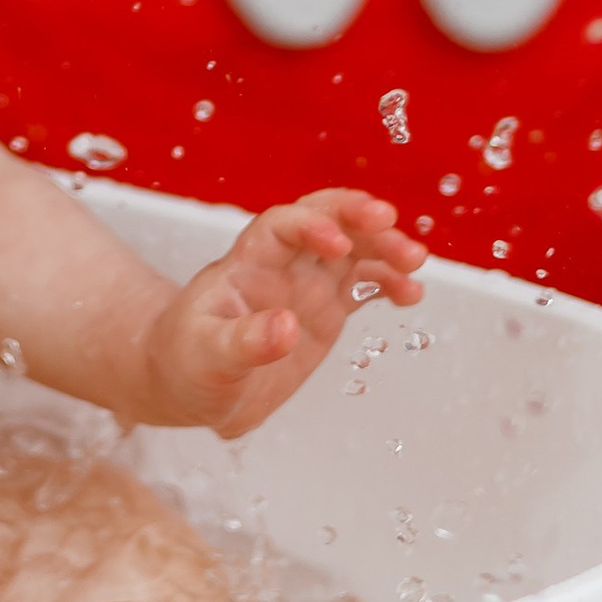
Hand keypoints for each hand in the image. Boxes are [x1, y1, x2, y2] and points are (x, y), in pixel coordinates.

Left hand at [138, 189, 427, 441]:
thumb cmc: (186, 362)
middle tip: (390, 221)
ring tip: (415, 260)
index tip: (338, 245)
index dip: (310, 226)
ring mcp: (306, 285)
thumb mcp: (206, 356)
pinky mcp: (325, 310)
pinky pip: (364, 286)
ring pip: (353, 249)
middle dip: (356, 216)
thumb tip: (286, 327)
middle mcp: (281, 265)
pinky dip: (390, 283)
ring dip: (383, 246)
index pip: (280, 226)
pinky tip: (412, 292)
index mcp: (246, 264)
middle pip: (324, 221)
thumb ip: (244, 342)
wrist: (190, 385)